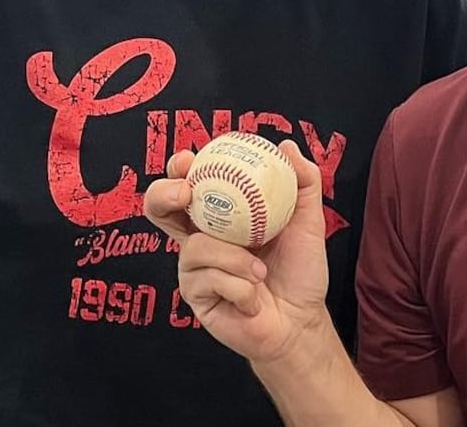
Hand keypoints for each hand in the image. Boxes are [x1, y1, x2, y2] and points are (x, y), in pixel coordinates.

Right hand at [143, 141, 331, 362]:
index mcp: (221, 215)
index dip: (179, 168)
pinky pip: (210, 279)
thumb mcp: (308, 221)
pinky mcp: (195, 296)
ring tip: (260, 271)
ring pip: (196, 246)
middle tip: (185, 192)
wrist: (302, 320)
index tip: (189, 159)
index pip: (189, 183)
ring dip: (235, 258)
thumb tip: (287, 146)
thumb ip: (302, 182)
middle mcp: (200, 237)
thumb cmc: (300, 271)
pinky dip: (240, 286)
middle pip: (158, 208)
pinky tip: (253, 298)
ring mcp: (194, 268)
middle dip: (163, 193)